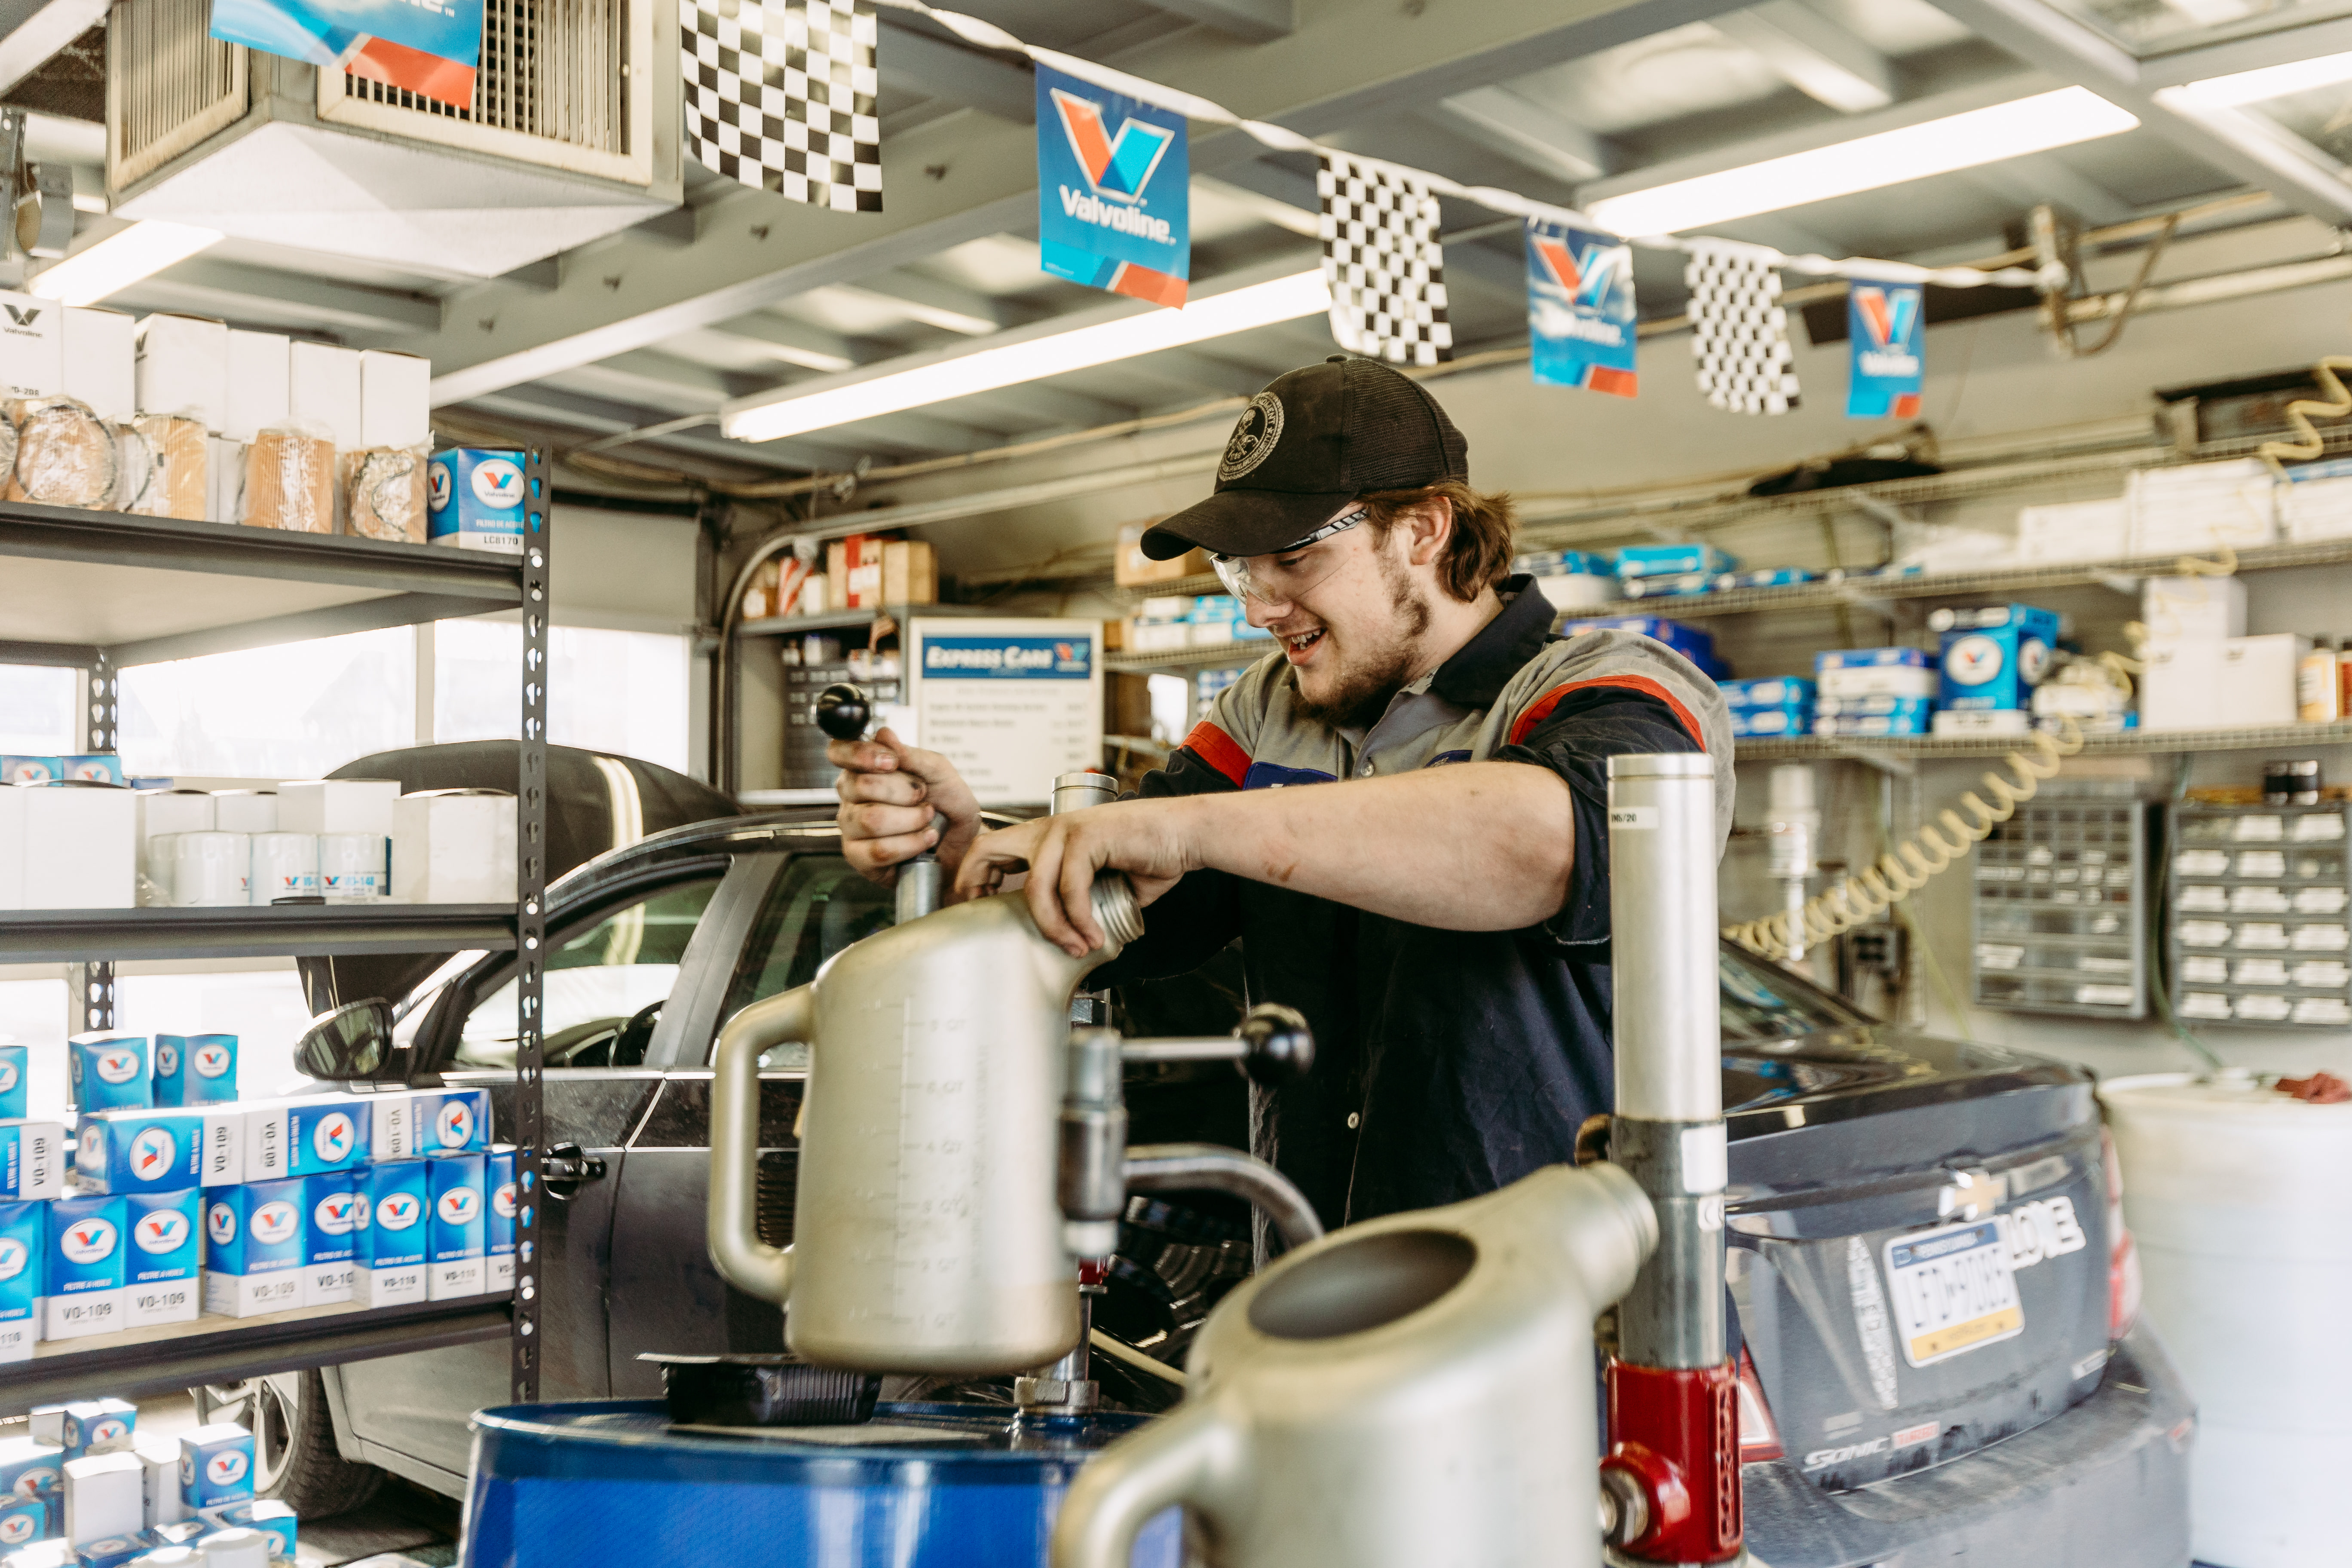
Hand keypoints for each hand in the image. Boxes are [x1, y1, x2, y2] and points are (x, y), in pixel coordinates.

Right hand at [830, 728, 981, 883]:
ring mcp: (852, 827)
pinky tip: (924, 839)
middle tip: (924, 796)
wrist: (962, 841)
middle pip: (862, 785)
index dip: (860, 754)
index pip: (839, 751)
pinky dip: (911, 843)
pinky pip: (879, 850)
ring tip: (927, 818)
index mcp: (863, 768)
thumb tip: (884, 735)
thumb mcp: (940, 772)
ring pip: (871, 819)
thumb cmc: (947, 805)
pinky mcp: (859, 857)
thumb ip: (911, 755)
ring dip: (911, 819)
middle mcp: (851, 796)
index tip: (891, 761)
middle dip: (905, 791)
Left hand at [954, 802, 1195, 956]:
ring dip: (1053, 927)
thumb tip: (1062, 937)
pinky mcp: (1088, 837)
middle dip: (978, 887)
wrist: (1186, 834)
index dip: (973, 879)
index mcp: (1047, 837)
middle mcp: (1049, 829)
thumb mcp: (1101, 884)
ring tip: (1076, 947)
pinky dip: (1081, 920)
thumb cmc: (1149, 855)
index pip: (991, 849)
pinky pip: (1070, 889)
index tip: (977, 911)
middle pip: (987, 849)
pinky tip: (1095, 937)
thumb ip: (1076, 903)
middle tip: (989, 925)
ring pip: (1035, 887)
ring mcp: (1066, 829)